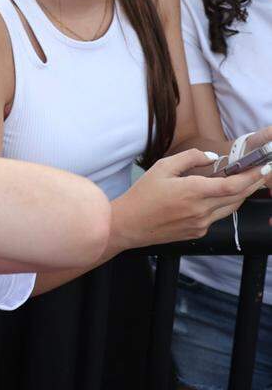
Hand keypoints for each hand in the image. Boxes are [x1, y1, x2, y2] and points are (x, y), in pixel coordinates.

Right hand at [110, 148, 271, 250]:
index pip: (232, 186)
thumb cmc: (142, 194)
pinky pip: (217, 216)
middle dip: (252, 184)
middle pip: (237, 198)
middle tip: (261, 172)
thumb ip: (188, 158)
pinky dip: (223, 204)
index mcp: (192, 192)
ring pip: (230, 208)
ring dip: (241, 195)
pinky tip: (219, 196)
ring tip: (247, 182)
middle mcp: (201, 210)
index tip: (263, 168)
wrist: (129, 224)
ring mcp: (201, 224)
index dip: (251, 177)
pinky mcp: (198, 232)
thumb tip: (211, 157)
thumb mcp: (161, 168)